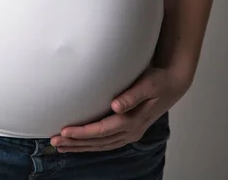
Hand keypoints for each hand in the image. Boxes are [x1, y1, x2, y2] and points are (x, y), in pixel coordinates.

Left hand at [50, 67, 189, 151]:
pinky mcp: (128, 131)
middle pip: (98, 141)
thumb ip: (132, 95)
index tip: (64, 131)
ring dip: (80, 146)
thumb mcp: (148, 84)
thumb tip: (116, 106)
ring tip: (61, 146)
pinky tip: (78, 144)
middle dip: (75, 143)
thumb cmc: (158, 81)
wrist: (172, 84)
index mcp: (134, 121)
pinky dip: (90, 145)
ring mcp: (130, 133)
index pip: (102, 130)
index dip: (82, 132)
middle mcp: (131, 131)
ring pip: (101, 145)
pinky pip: (106, 143)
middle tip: (55, 141)